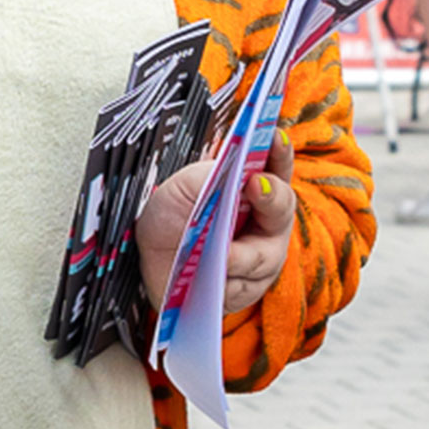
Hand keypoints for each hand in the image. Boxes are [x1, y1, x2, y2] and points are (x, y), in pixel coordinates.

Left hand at [138, 135, 296, 317]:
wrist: (149, 260)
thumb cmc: (174, 217)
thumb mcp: (182, 188)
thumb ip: (208, 178)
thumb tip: (232, 179)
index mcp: (254, 188)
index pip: (277, 165)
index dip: (279, 151)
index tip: (272, 137)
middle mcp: (266, 223)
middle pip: (279, 209)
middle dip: (269, 197)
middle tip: (254, 186)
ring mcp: (259, 259)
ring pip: (260, 257)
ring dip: (241, 252)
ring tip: (223, 250)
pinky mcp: (243, 291)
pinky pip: (237, 289)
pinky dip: (222, 283)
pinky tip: (208, 278)